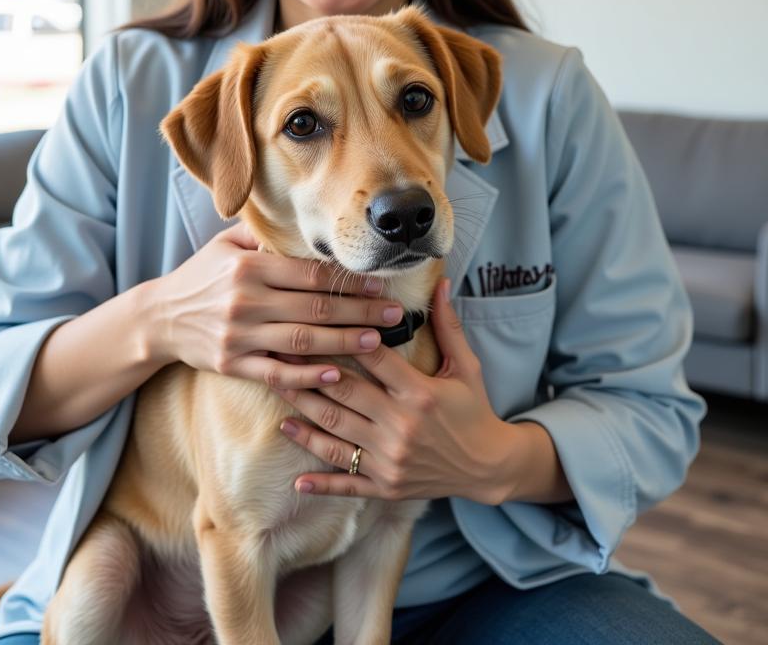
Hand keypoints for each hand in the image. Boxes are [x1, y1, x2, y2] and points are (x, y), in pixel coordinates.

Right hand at [145, 223, 405, 388]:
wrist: (159, 317)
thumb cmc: (201, 276)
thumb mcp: (226, 245)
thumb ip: (264, 236)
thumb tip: (305, 224)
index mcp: (249, 266)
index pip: (310, 274)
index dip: (348, 280)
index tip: (379, 283)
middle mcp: (245, 300)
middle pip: (314, 307)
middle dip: (360, 311)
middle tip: (394, 313)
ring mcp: (239, 335)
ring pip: (302, 340)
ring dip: (344, 341)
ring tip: (377, 341)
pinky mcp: (232, 364)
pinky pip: (276, 372)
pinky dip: (307, 375)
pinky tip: (335, 374)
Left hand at [271, 279, 511, 504]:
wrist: (490, 467)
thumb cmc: (476, 410)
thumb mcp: (467, 366)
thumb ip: (448, 325)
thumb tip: (441, 281)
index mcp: (419, 393)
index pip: (373, 358)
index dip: (344, 336)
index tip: (315, 318)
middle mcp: (401, 426)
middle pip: (344, 392)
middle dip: (308, 370)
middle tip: (280, 348)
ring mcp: (390, 459)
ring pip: (334, 432)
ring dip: (302, 412)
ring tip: (276, 389)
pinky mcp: (385, 486)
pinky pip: (346, 483)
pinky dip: (320, 482)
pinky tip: (296, 477)